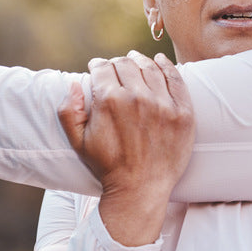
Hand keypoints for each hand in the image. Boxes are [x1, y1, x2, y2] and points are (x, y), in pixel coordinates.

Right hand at [58, 50, 193, 245]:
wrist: (139, 190)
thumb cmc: (107, 167)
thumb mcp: (78, 142)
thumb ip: (69, 111)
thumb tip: (74, 84)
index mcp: (109, 101)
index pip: (103, 68)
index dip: (98, 66)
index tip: (97, 68)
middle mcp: (137, 98)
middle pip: (125, 65)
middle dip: (116, 63)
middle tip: (115, 67)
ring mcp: (163, 104)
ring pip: (149, 68)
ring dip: (139, 60)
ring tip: (135, 60)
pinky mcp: (182, 112)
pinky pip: (175, 79)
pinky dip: (166, 66)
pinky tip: (159, 61)